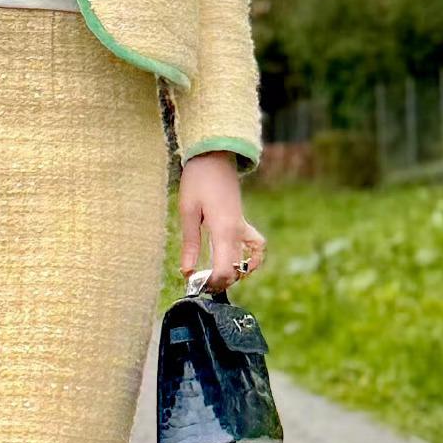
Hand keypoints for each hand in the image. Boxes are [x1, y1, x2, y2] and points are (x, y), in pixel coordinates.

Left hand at [178, 152, 264, 290]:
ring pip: (247, 261)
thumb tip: (187, 272)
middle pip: (235, 270)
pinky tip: (236, 262)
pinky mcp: (243, 223)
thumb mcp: (188, 211)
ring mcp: (243, 228)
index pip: (224, 269)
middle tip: (198, 283)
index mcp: (223, 230)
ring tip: (214, 275)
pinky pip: (256, 246)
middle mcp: (238, 232)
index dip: (211, 283)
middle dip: (218, 282)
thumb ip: (189, 243)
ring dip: (233, 273)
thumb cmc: (198, 181)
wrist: (214, 158)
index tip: (193, 284)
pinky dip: (251, 258)